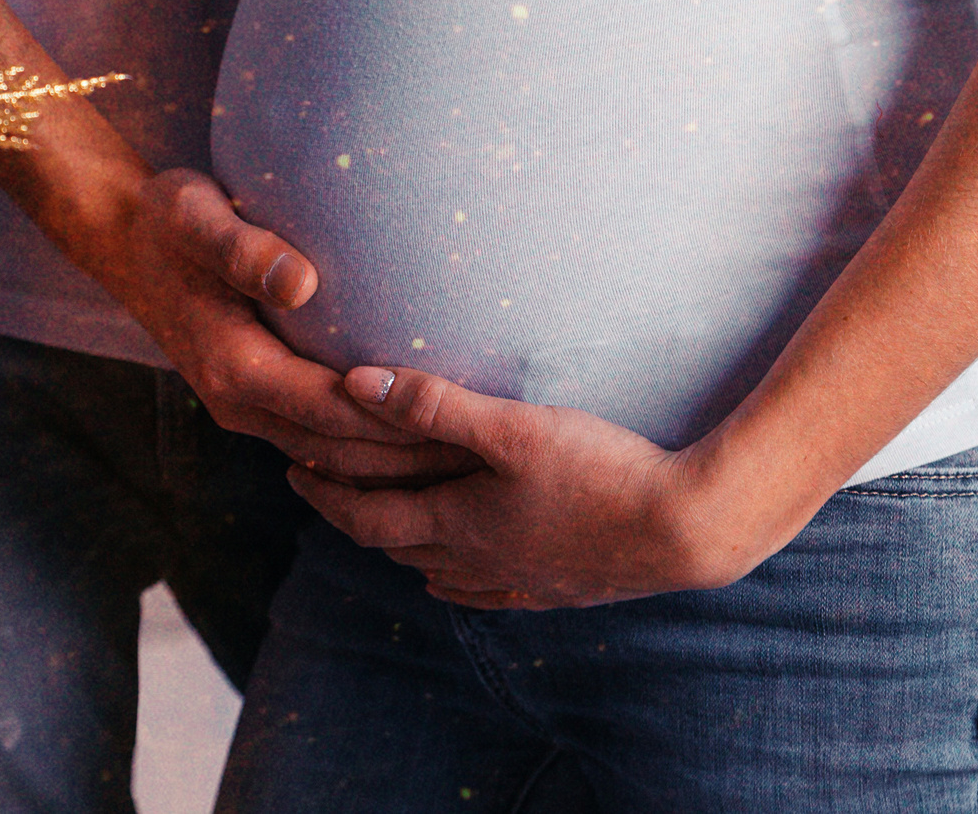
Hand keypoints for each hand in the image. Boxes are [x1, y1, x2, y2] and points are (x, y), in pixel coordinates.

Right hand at [110, 172, 480, 485]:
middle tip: (487, 456)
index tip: (460, 424)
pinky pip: (319, 440)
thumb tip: (301, 283)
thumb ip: (244, 249)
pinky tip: (417, 438)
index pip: (332, 412)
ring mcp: (246, 406)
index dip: (396, 424)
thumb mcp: (196, 218)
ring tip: (468, 458)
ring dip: (393, 464)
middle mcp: (239, 400)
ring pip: (331, 457)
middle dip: (409, 459)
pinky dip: (367, 448)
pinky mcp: (256, 398)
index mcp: (233, 365)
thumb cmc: (170, 219)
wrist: (127, 240)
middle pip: (339, 451)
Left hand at [285, 365, 766, 608]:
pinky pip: (486, 594)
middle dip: (351, 516)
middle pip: (394, 545)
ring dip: (399, 546)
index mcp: (457, 524)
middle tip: (321, 489)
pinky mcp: (558, 590)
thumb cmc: (600, 470)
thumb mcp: (512, 427)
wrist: (684, 530)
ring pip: (437, 572)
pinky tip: (452, 580)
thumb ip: (435, 405)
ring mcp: (519, 581)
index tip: (293, 472)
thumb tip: (356, 384)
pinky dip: (454, 584)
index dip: (324, 496)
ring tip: (380, 521)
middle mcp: (478, 562)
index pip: (366, 517)